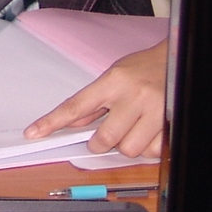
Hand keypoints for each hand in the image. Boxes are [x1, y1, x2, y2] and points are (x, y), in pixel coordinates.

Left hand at [23, 39, 167, 157]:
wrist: (176, 59)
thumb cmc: (143, 68)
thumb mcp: (113, 76)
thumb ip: (93, 101)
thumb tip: (70, 122)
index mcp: (113, 81)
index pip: (75, 106)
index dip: (52, 122)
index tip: (35, 132)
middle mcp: (132, 95)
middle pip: (105, 138)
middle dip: (100, 143)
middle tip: (103, 137)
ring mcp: (153, 110)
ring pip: (128, 148)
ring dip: (126, 145)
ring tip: (132, 128)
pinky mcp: (169, 124)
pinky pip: (151, 152)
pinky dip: (147, 148)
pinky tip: (148, 132)